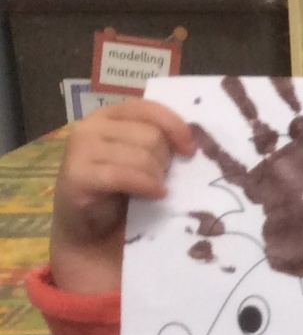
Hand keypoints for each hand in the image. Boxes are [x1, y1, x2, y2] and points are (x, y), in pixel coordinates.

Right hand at [50, 100, 193, 295]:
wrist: (91, 227)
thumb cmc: (123, 188)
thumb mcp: (143, 155)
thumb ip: (159, 138)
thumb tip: (194, 137)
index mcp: (109, 115)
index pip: (149, 108)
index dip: (175, 126)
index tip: (189, 149)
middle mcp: (90, 126)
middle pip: (150, 135)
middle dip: (164, 160)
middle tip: (159, 177)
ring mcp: (79, 149)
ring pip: (141, 155)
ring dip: (155, 176)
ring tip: (151, 188)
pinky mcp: (76, 176)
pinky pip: (125, 176)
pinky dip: (146, 186)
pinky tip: (154, 194)